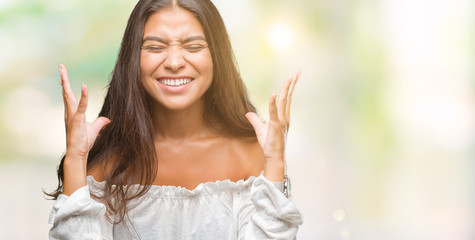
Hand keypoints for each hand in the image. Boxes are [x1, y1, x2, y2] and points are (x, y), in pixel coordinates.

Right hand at [59, 64, 109, 194]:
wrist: (78, 153)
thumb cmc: (83, 142)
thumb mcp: (94, 129)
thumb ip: (100, 122)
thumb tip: (107, 119)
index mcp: (72, 113)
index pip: (69, 96)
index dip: (68, 85)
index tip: (64, 74)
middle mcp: (69, 112)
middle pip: (66, 92)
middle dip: (63, 79)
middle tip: (60, 66)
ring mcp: (72, 116)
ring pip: (68, 96)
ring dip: (66, 83)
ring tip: (63, 72)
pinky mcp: (77, 120)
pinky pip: (81, 106)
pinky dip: (83, 96)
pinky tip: (84, 86)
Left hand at [245, 71, 299, 180]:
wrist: (273, 157)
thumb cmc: (269, 145)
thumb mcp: (259, 129)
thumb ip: (254, 120)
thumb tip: (247, 113)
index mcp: (283, 117)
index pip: (287, 99)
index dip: (290, 87)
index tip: (293, 77)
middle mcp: (285, 117)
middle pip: (289, 97)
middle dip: (292, 84)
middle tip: (297, 72)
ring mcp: (281, 122)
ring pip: (285, 102)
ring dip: (287, 89)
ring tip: (290, 78)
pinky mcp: (275, 127)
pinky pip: (274, 113)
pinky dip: (273, 104)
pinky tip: (273, 95)